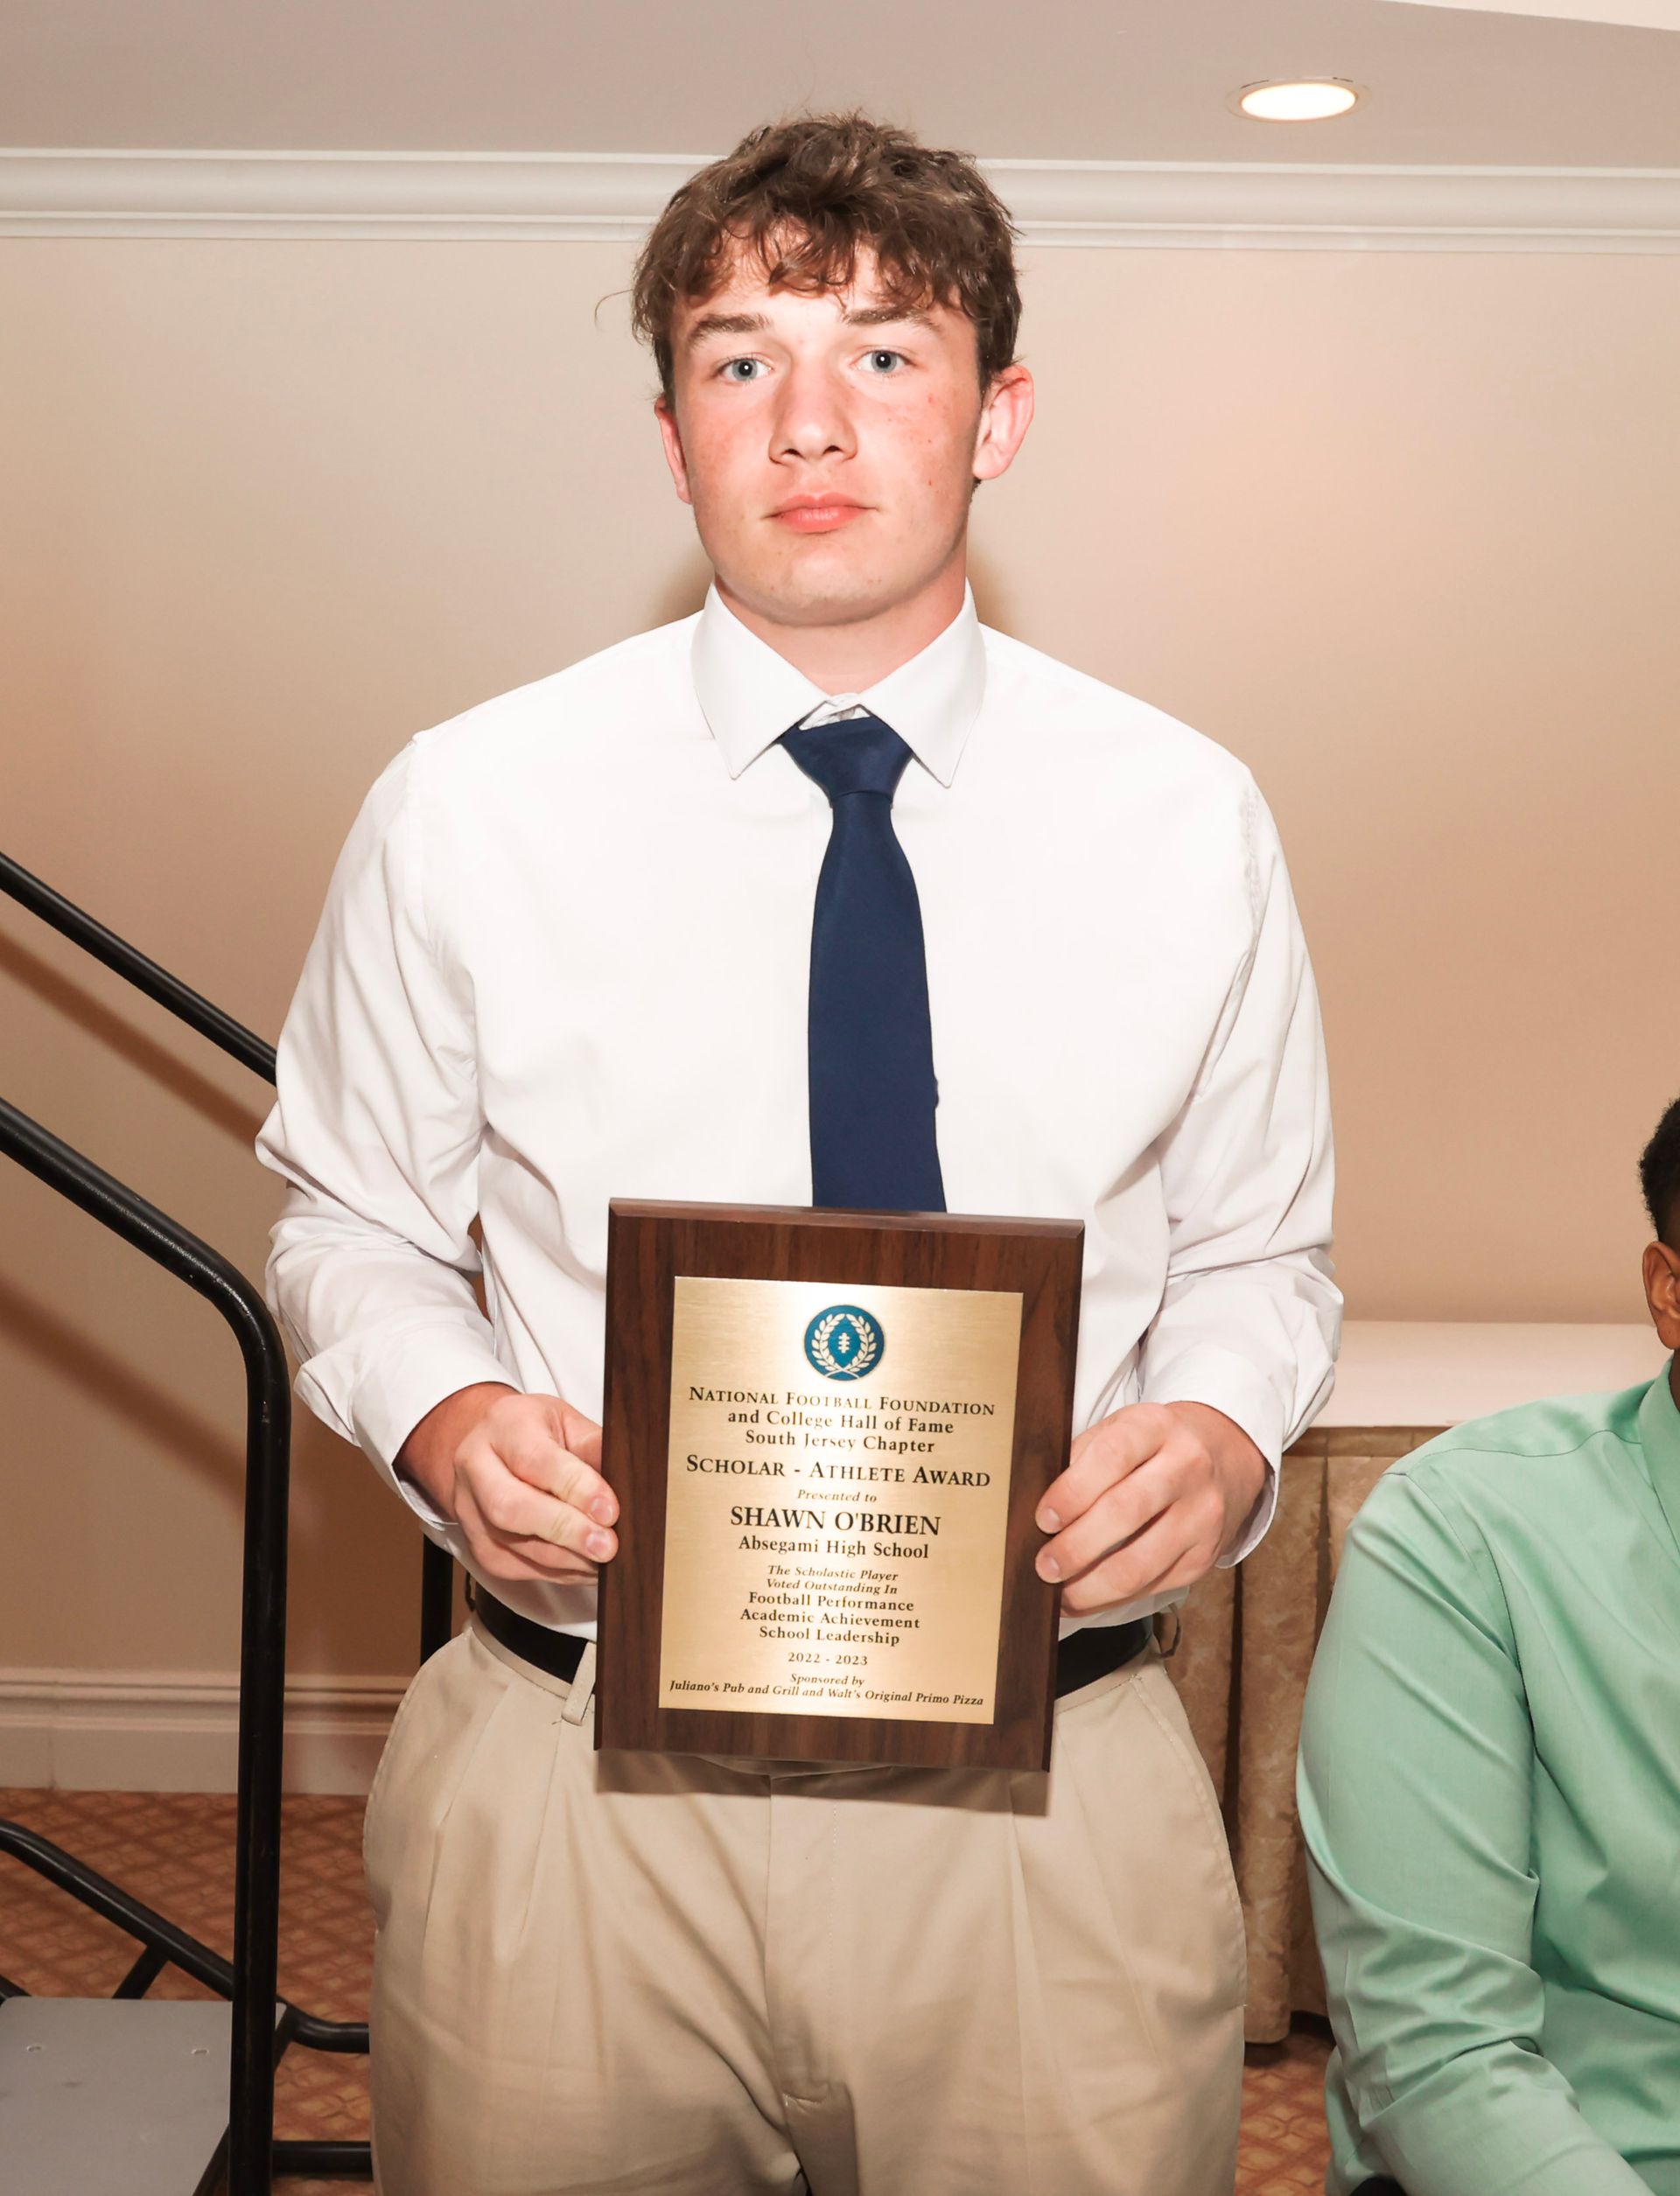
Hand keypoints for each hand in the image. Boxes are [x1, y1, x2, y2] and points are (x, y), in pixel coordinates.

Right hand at [397, 1383, 616, 1587]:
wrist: (486, 1446)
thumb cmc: (534, 1432)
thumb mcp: (567, 1422)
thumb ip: (594, 1447)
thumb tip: (628, 1479)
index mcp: (504, 1427)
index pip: (535, 1460)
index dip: (575, 1487)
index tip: (610, 1510)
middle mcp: (477, 1468)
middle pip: (511, 1508)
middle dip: (565, 1530)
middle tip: (607, 1545)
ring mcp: (470, 1511)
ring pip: (514, 1546)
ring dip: (567, 1559)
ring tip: (606, 1560)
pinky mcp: (479, 1547)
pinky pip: (520, 1568)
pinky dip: (560, 1572)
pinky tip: (587, 1567)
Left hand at [1034, 1401, 1266, 1615]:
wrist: (1226, 1455)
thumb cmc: (1155, 1445)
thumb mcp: (1122, 1428)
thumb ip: (1083, 1456)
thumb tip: (1038, 1506)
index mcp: (1156, 1427)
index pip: (1111, 1457)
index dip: (1072, 1492)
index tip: (1042, 1519)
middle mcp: (1187, 1468)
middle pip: (1125, 1513)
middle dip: (1076, 1547)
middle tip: (1044, 1566)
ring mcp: (1202, 1514)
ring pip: (1141, 1562)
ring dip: (1091, 1587)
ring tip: (1060, 1595)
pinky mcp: (1206, 1555)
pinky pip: (1155, 1585)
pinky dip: (1114, 1599)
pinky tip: (1088, 1598)